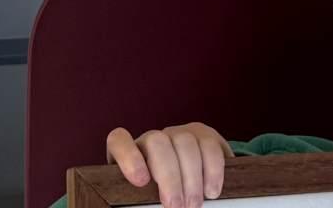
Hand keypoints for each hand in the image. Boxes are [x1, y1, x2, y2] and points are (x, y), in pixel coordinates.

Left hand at [107, 123, 233, 207]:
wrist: (183, 185)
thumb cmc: (154, 198)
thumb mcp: (142, 200)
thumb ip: (141, 202)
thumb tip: (148, 207)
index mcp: (131, 154)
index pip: (119, 141)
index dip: (128, 157)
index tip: (141, 181)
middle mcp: (153, 139)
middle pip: (157, 142)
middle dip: (169, 176)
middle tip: (176, 207)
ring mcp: (180, 134)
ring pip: (185, 142)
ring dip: (192, 177)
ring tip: (194, 205)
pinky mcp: (205, 135)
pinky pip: (210, 145)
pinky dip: (213, 170)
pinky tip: (211, 191)